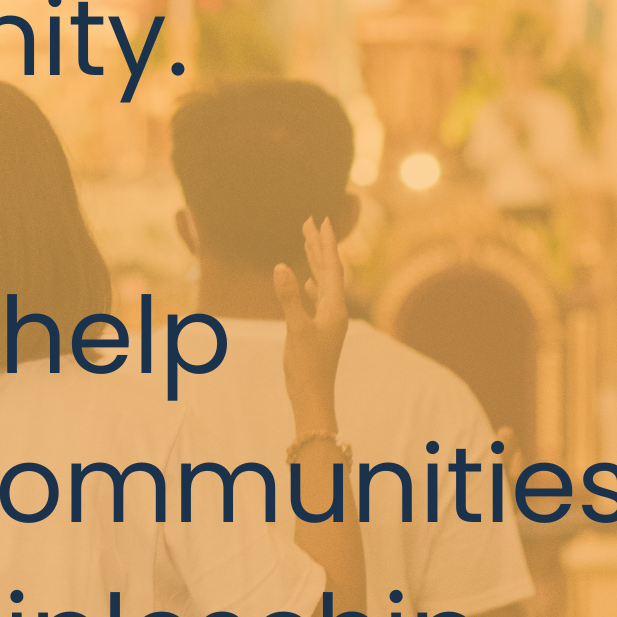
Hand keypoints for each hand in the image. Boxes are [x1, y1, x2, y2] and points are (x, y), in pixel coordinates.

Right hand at [275, 217, 348, 432]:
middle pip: (328, 270)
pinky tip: (308, 281)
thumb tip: (281, 266)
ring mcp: (328, 320)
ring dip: (315, 262)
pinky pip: (318, 298)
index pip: (331, 267)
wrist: (313, 395)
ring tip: (308, 243)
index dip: (325, 243)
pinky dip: (313, 283)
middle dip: (319, 246)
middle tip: (311, 222)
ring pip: (323, 283)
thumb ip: (289, 297)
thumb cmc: (306, 366)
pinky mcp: (319, 329)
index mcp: (334, 307)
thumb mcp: (296, 329)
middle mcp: (335, 310)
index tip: (320, 221)